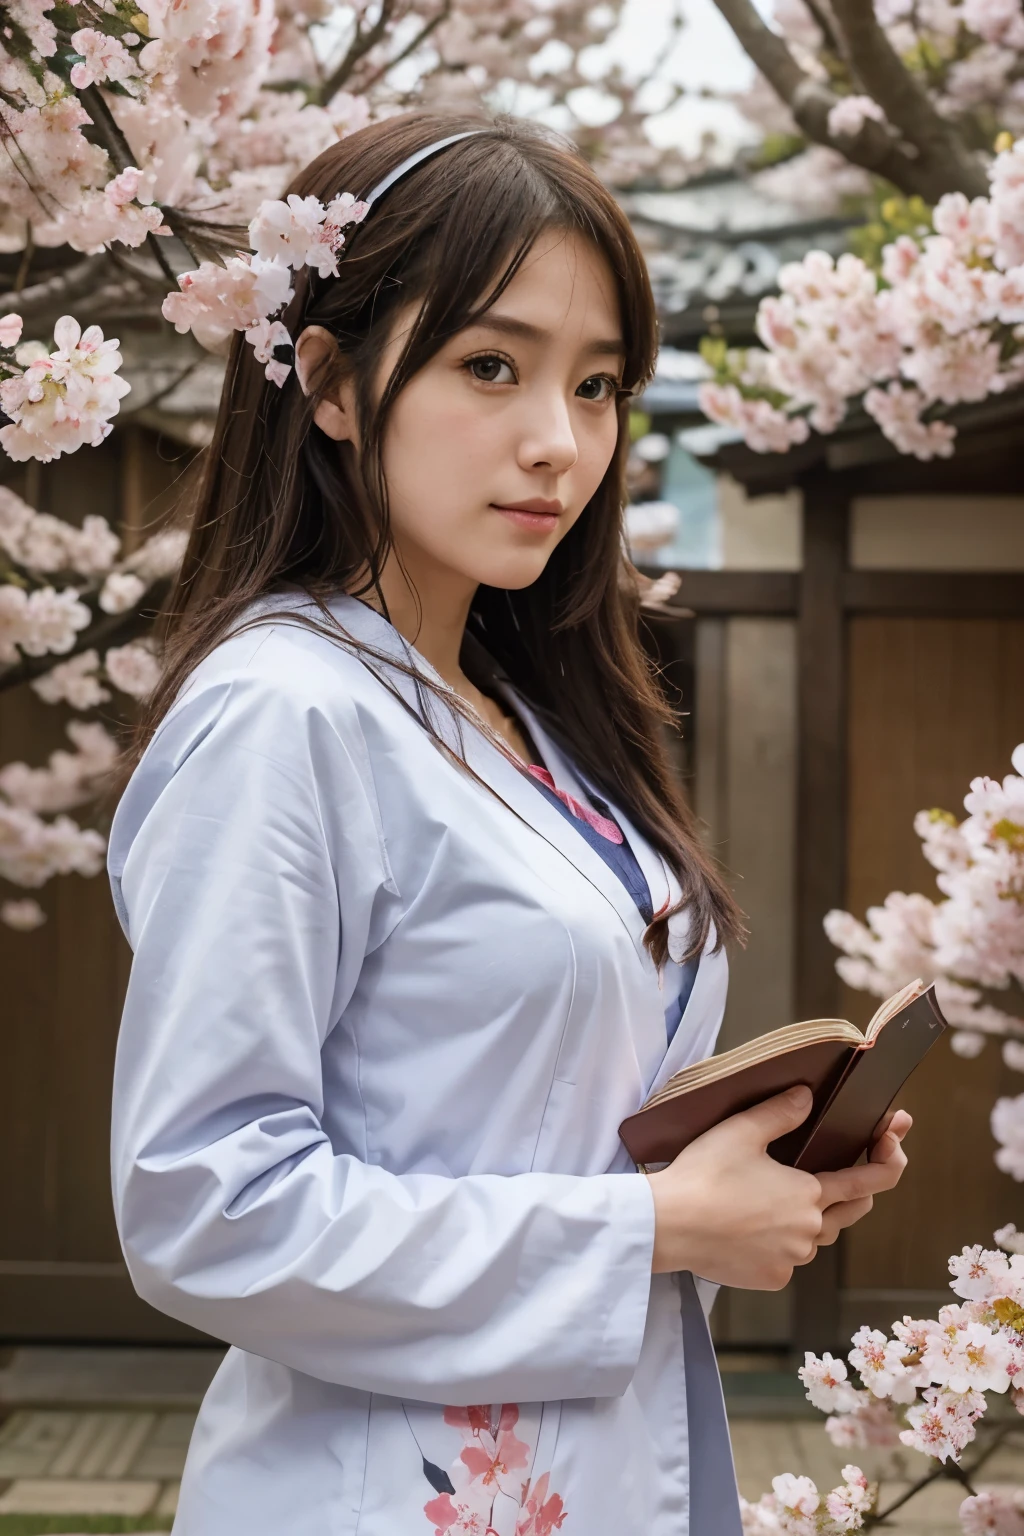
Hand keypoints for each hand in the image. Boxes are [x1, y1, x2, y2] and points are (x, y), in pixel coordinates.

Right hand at [646, 1089, 911, 1288]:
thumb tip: (807, 1096)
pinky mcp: (771, 1278)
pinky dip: (783, 1243)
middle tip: (842, 1173)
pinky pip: (790, 1259)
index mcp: (809, 1193)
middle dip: (855, 1192)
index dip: (889, 1161)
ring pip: (817, 1238)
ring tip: (784, 1198)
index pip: (868, 1180)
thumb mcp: (741, 1131)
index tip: (895, 1144)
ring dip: (813, 1219)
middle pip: (850, 1212)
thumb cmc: (704, 1176)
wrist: (669, 1225)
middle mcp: (809, 1231)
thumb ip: (781, 1113)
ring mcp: (791, 1259)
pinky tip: (758, 1227)